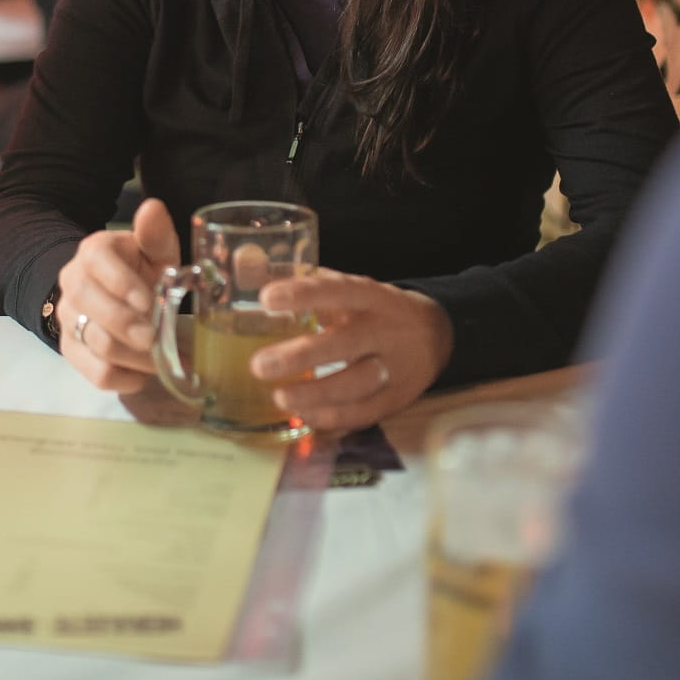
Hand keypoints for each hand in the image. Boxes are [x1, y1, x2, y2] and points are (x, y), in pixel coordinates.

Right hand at [56, 198, 180, 392]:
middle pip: (91, 307)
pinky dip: (123, 379)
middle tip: (155, 339)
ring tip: (161, 359)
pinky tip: (142, 374)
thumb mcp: (154, 251)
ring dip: (133, 356)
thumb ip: (155, 233)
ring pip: (95, 342)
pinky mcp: (72, 350)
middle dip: (126, 326)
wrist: (114, 295)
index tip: (149, 301)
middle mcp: (73, 283)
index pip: (97, 262)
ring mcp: (67, 318)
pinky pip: (94, 373)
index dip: (122, 283)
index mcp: (94, 252)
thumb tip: (152, 207)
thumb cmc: (141, 270)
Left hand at [248, 270, 454, 432]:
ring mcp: (395, 367)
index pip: (339, 291)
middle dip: (301, 357)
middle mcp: (385, 331)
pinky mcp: (396, 399)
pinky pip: (364, 413)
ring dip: (316, 394)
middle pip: (346, 344)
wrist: (435, 334)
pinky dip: (332, 417)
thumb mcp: (345, 287)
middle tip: (259, 365)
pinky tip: (303, 415)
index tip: (266, 298)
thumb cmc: (372, 308)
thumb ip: (299, 279)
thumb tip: (244, 262)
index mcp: (371, 296)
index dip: (304, 294)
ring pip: (357, 384)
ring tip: (279, 397)